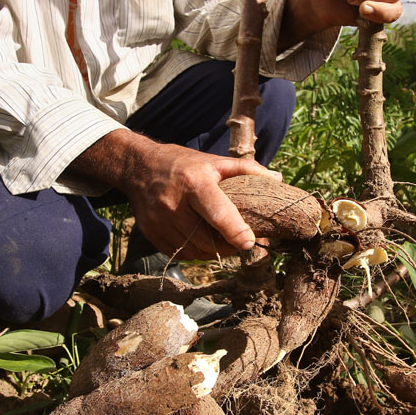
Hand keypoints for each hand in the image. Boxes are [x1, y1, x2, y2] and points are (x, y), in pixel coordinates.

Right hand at [69, 130, 280, 259]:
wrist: (138, 167)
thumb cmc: (182, 164)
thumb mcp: (213, 161)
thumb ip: (246, 169)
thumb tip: (277, 179)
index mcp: (194, 183)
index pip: (218, 213)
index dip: (236, 231)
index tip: (250, 242)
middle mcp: (174, 203)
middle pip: (207, 239)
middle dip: (229, 246)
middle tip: (242, 242)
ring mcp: (159, 221)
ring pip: (194, 250)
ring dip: (213, 252)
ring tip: (223, 242)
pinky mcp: (151, 233)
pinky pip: (180, 253)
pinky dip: (195, 252)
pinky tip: (202, 241)